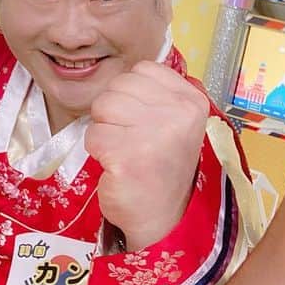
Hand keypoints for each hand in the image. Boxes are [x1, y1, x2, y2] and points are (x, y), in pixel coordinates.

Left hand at [86, 61, 210, 250]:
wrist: (162, 215)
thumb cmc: (163, 165)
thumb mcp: (177, 121)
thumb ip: (162, 92)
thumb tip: (134, 71)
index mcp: (192, 100)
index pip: (142, 69)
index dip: (131, 92)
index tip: (143, 119)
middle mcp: (179, 114)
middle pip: (118, 86)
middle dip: (114, 111)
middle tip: (131, 139)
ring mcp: (154, 135)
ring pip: (102, 107)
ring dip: (104, 129)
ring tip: (123, 149)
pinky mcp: (127, 157)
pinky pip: (93, 135)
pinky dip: (97, 151)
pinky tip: (117, 165)